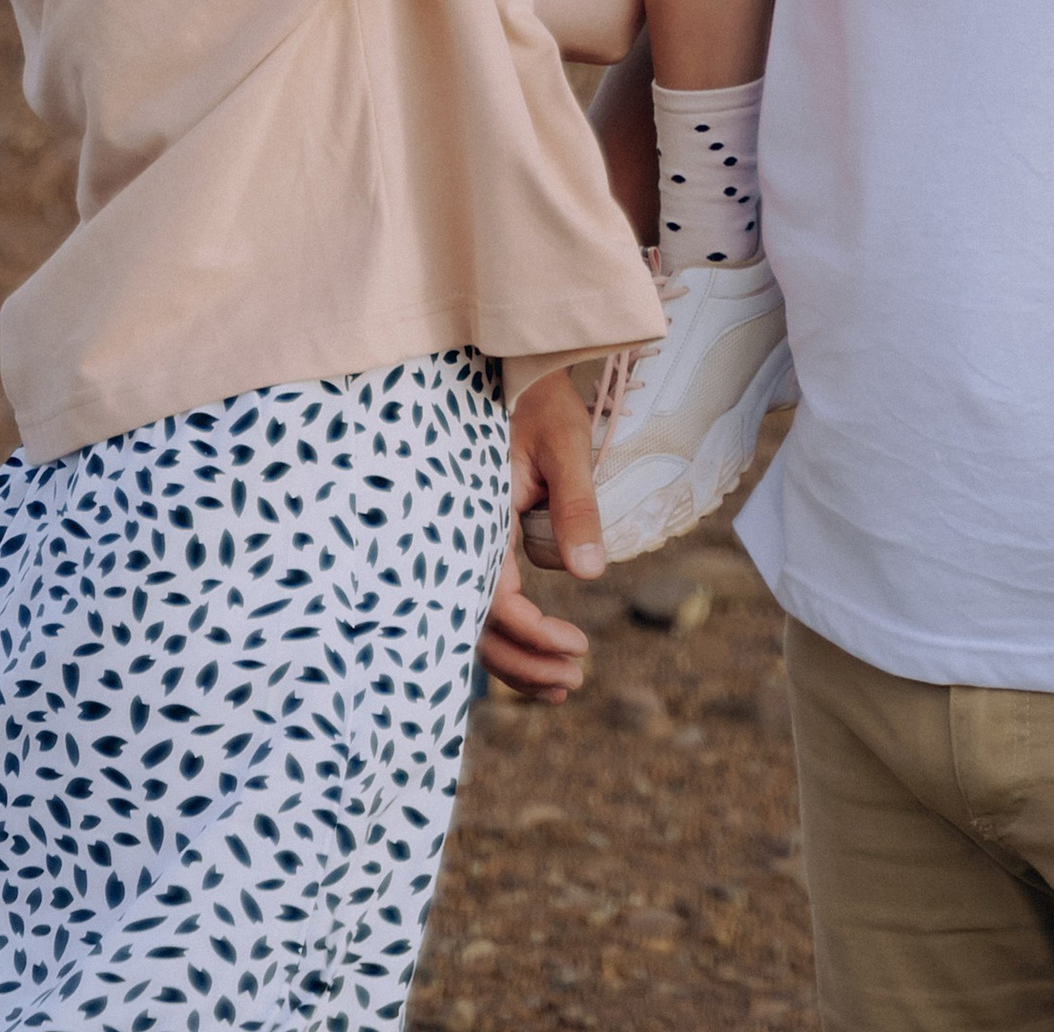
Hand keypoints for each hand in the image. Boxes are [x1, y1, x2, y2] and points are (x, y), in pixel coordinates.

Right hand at [477, 367, 605, 703]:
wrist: (513, 367)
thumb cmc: (542, 399)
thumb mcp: (566, 446)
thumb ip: (575, 506)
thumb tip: (590, 574)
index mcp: (476, 516)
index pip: (496, 599)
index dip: (533, 634)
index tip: (577, 648)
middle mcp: (462, 537)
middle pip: (480, 625)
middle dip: (523, 665)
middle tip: (574, 681)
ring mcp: (465, 542)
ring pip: (478, 621)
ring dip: (516, 660)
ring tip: (563, 685)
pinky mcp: (477, 541)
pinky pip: (484, 599)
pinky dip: (510, 633)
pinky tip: (541, 650)